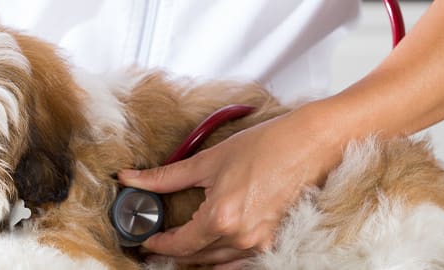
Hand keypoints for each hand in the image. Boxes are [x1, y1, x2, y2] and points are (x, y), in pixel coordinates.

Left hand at [118, 108, 345, 267]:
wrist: (311, 143)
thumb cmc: (267, 146)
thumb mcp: (208, 160)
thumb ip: (165, 177)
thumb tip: (132, 179)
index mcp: (221, 219)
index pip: (179, 245)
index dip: (157, 244)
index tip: (145, 239)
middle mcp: (241, 238)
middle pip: (196, 258)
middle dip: (173, 252)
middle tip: (157, 242)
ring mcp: (260, 243)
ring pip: (217, 263)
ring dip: (196, 257)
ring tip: (181, 244)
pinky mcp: (274, 241)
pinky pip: (240, 261)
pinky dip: (222, 258)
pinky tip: (212, 247)